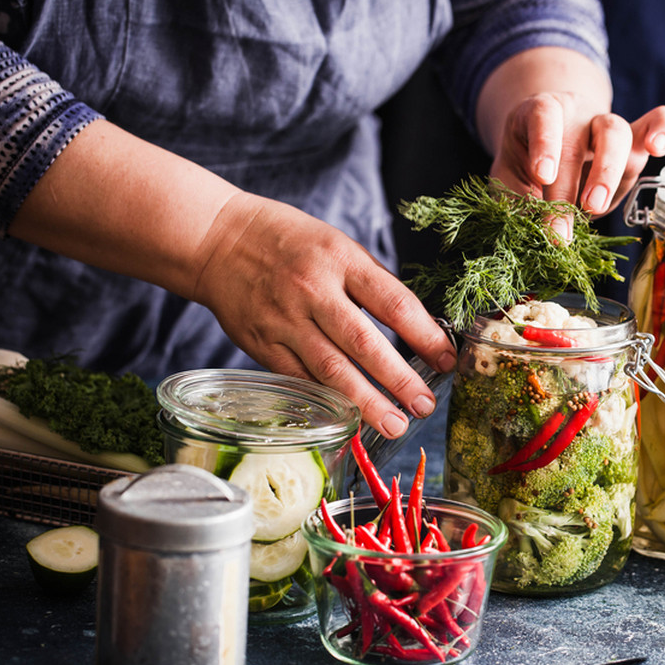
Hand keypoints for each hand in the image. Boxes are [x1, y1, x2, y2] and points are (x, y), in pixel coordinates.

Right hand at [191, 193, 456, 438]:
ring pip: (331, 370)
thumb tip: (415, 327)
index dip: (424, 335)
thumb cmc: (288, 241)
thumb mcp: (337, 245)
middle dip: (399, 380)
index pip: (392, 303)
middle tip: (425, 406)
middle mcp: (313, 291)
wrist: (217, 239)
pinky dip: (326, 402)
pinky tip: (349, 420)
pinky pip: (300, 379)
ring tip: (394, 425)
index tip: (447, 360)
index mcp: (340, 260)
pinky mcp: (262, 344)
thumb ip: (371, 284)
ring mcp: (285, 321)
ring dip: (366, 403)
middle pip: (364, 343)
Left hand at [477, 47, 664, 240]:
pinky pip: (658, 121)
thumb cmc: (527, 162)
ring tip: (595, 208)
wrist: (551, 146)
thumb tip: (527, 234)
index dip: (545, 144)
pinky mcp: (634, 141)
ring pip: (617, 133)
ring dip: (608, 173)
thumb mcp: (509, 177)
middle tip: (562, 228)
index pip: (544, 116)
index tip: (543, 176)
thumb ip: (515, 200)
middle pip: (581, 137)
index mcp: (540, 112)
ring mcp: (608, 125)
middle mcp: (576, 113)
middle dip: (571, 186)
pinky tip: (661, 147)